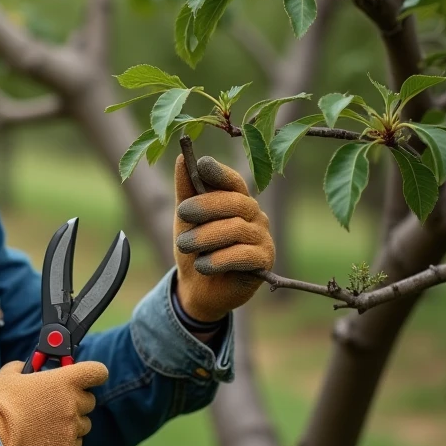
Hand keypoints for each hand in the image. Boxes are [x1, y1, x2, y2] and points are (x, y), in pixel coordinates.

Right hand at [0, 360, 107, 445]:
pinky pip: (76, 442)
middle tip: (55, 401)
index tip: (86, 376)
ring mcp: (71, 428)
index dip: (93, 373)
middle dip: (76, 399)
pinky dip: (65, 440)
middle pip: (90, 400)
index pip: (97, 372)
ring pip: (84, 423)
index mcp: (64, 380)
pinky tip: (46, 437)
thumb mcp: (11, 373)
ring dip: (71, 421)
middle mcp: (73, 403)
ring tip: (46, 422)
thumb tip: (33, 369)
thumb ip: (29, 368)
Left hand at [172, 154, 274, 322]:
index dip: (219, 172)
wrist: (199, 288)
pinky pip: (243, 255)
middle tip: (181, 214)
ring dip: (204, 237)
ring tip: (184, 246)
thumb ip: (186, 190)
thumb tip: (183, 157)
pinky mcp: (264, 261)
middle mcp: (254, 215)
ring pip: (235, 229)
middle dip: (205, 206)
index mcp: (237, 200)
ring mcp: (262, 237)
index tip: (201, 165)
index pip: (233, 181)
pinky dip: (218, 260)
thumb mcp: (185, 219)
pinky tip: (202, 265)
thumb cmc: (195, 247)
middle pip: (234, 202)